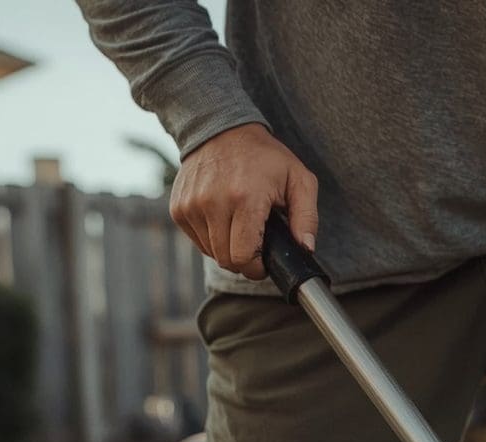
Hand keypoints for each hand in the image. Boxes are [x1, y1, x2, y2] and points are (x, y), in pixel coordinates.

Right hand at [170, 122, 318, 279]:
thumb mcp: (299, 180)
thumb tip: (306, 248)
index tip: (264, 259)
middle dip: (244, 260)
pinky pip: (197, 241)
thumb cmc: (265, 158)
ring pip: (211, 253)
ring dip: (227, 248)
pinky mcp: (178, 208)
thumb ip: (307, 217)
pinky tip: (223, 218)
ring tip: (240, 225)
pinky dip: (211, 238)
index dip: (256, 267)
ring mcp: (191, 206)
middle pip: (226, 260)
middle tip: (255, 243)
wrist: (222, 130)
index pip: (242, 257)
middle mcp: (212, 203)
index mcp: (245, 199)